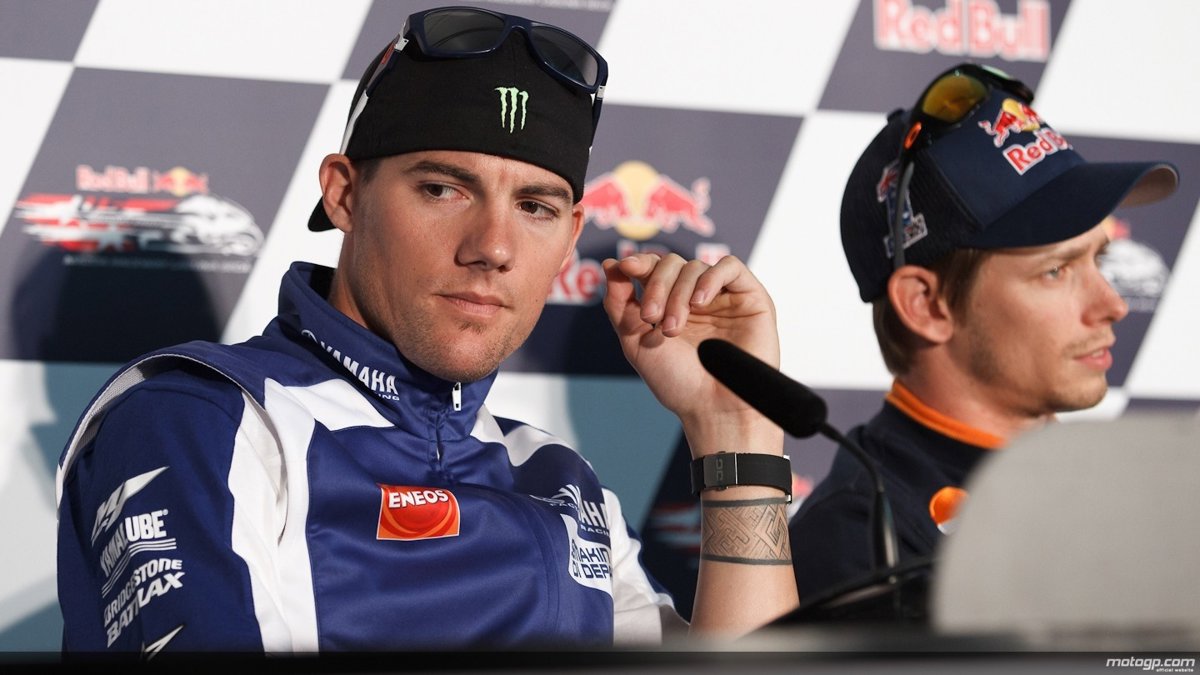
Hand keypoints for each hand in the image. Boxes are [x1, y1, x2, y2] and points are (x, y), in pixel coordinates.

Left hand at [601, 253, 781, 453]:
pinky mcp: (750, 297)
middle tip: (650, 316)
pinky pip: (730, 267)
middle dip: (657, 286)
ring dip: (679, 293)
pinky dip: (710, 278)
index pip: (654, 268)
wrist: (713, 408)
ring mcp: (723, 297)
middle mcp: (696, 298)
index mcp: (669, 305)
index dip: (639, 263)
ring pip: (696, 267)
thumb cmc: (677, 383)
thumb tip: (610, 264)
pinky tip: (700, 303)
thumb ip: (619, 303)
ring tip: (673, 328)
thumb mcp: (635, 341)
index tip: (625, 267)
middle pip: (672, 264)